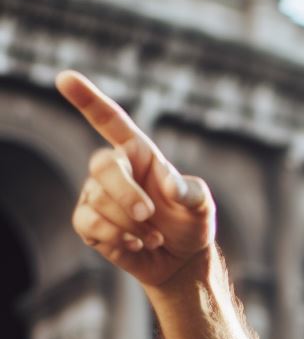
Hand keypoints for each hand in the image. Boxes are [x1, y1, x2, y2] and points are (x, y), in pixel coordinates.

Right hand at [56, 70, 215, 287]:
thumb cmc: (190, 224)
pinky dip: (116, 237)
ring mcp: (96, 194)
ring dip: (132, 225)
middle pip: (102, 166)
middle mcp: (115, 169)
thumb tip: (169, 185)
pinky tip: (136, 244)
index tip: (65, 78)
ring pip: (99, 201)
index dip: (88, 100)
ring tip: (155, 237)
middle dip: (126, 193)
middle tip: (150, 214)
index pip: (110, 121)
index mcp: (139, 154)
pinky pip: (88, 223)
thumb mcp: (202, 207)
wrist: (181, 260)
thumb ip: (192, 193)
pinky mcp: (88, 222)